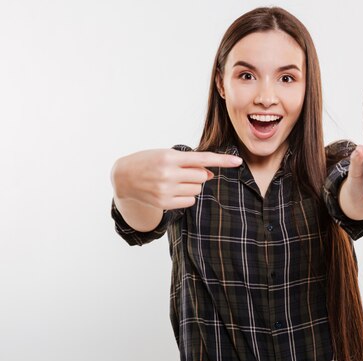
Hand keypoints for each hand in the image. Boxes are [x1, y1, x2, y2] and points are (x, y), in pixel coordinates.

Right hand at [111, 149, 242, 209]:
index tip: (238, 162)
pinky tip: (172, 191)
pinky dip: (186, 196)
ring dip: (191, 185)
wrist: (124, 177)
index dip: (222, 161)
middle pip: (202, 176)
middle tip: (182, 171)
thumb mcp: (167, 155)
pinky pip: (190, 201)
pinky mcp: (164, 203)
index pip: (202, 158)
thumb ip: (189, 163)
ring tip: (173, 180)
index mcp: (169, 157)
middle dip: (198, 174)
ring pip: (197, 189)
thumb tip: (210, 174)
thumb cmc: (148, 161)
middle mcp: (168, 174)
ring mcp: (166, 190)